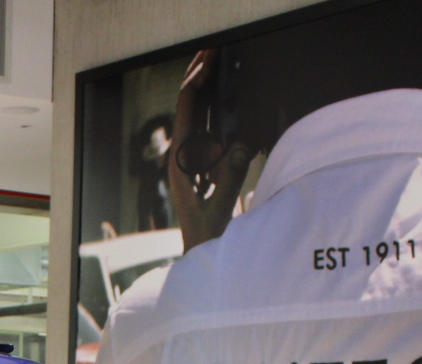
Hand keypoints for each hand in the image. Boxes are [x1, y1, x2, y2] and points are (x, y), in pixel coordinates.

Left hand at [170, 49, 254, 252]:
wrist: (199, 254)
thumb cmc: (207, 237)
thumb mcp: (218, 211)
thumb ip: (229, 181)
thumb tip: (240, 146)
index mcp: (181, 165)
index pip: (185, 116)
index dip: (194, 86)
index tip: (206, 62)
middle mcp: (181, 159)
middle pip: (186, 110)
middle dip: (196, 79)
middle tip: (208, 51)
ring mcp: (189, 161)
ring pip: (193, 117)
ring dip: (202, 91)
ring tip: (210, 64)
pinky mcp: (198, 166)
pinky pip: (203, 130)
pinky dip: (210, 109)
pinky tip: (217, 97)